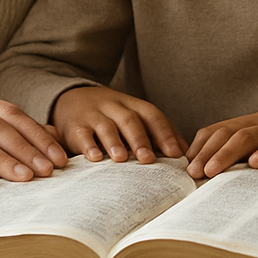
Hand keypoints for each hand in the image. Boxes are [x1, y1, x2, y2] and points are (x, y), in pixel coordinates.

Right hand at [51, 85, 183, 163]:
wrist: (70, 98)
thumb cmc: (110, 115)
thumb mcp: (132, 116)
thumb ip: (157, 132)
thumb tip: (186, 153)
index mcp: (132, 105)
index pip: (152, 115)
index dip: (164, 133)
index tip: (175, 153)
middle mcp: (114, 107)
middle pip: (130, 120)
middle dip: (140, 140)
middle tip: (149, 159)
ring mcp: (93, 114)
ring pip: (106, 126)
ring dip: (114, 142)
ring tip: (121, 159)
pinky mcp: (74, 125)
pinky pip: (81, 134)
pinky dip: (88, 146)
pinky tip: (95, 159)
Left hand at [185, 111, 257, 178]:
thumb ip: (241, 158)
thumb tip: (211, 182)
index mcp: (246, 124)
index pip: (214, 131)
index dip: (198, 148)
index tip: (185, 169)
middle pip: (225, 133)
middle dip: (206, 153)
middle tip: (192, 174)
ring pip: (246, 136)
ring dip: (226, 154)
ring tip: (211, 172)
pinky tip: (254, 165)